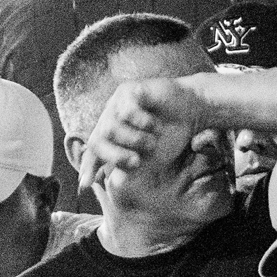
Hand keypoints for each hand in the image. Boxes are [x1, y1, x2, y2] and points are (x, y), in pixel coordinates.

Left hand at [76, 75, 208, 194]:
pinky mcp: (128, 91)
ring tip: (153, 142)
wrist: (192, 111)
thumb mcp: (152, 158)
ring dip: (134, 140)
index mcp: (113, 136)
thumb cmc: (171, 134)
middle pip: (98, 141)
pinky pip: (126, 111)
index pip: (95, 152)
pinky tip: (154, 125)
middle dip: (116, 156)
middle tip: (136, 162)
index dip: (88, 167)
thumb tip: (116, 183)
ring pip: (111, 127)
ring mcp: (117, 104)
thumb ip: (134, 167)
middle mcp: (110, 119)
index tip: (85, 184)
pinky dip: (141, 122)